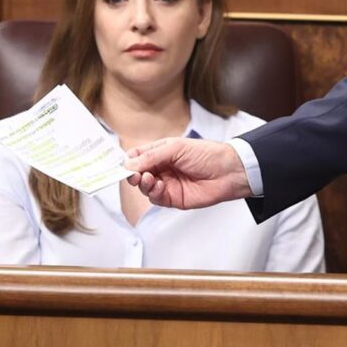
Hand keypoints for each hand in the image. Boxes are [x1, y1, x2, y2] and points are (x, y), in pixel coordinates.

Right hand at [124, 137, 250, 208]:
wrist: (229, 171)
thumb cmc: (207, 154)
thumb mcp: (177, 148)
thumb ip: (151, 156)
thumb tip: (128, 164)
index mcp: (162, 152)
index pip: (137, 156)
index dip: (127, 160)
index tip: (118, 164)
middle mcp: (162, 168)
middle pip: (137, 173)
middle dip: (132, 174)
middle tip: (132, 174)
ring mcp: (167, 184)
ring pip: (144, 187)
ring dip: (143, 183)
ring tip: (148, 178)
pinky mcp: (173, 198)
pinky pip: (156, 198)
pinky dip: (154, 192)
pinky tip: (159, 186)